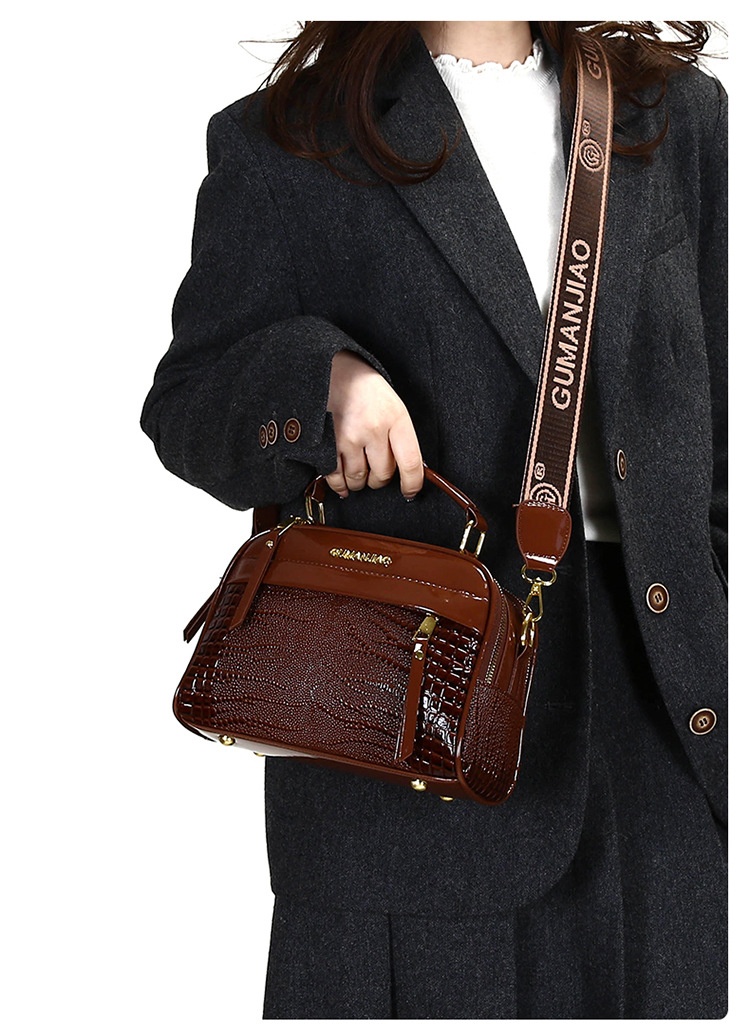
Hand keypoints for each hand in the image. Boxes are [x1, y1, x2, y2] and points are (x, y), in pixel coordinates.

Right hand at [325, 349, 423, 498]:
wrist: (330, 368)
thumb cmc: (363, 387)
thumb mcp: (391, 404)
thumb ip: (398, 436)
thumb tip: (405, 470)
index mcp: (396, 417)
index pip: (411, 462)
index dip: (412, 484)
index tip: (410, 491)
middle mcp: (374, 429)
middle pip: (383, 475)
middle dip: (380, 479)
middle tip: (376, 471)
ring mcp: (349, 437)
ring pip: (359, 479)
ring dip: (359, 481)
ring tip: (358, 471)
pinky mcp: (327, 444)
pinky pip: (335, 477)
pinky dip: (339, 484)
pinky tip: (342, 483)